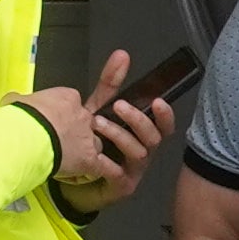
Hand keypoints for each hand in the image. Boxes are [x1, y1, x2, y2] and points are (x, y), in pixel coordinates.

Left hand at [26, 54, 176, 212]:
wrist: (72, 178)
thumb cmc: (92, 143)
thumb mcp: (98, 111)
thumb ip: (110, 85)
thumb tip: (122, 53)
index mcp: (142, 134)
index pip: (163, 125)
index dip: (165, 115)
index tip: (157, 101)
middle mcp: (144, 151)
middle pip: (154, 137)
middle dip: (138, 120)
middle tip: (119, 106)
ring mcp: (134, 170)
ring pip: (139, 153)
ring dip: (120, 135)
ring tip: (97, 124)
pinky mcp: (121, 186)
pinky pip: (120, 175)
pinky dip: (110, 165)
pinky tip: (97, 157)